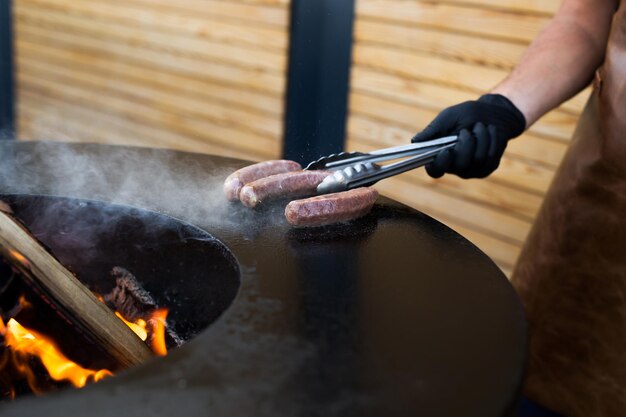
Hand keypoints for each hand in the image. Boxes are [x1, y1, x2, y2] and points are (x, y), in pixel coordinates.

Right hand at [411, 94, 525, 178]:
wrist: (493, 114)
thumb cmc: (467, 114)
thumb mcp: (449, 117)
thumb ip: (433, 129)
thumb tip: (415, 141)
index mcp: (439, 155)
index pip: (435, 170)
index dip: (440, 164)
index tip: (446, 150)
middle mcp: (454, 167)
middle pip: (459, 165)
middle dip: (466, 144)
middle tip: (467, 130)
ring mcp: (471, 170)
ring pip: (477, 160)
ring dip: (481, 139)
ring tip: (481, 127)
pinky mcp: (486, 168)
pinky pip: (490, 159)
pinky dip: (492, 141)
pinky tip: (490, 133)